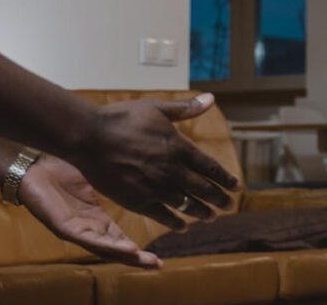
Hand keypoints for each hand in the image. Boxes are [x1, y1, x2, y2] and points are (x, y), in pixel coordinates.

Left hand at [18, 153, 161, 267]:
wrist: (32, 166)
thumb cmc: (60, 168)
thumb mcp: (96, 174)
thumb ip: (115, 176)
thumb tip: (136, 162)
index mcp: (94, 219)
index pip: (119, 238)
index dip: (137, 248)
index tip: (157, 254)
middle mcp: (86, 228)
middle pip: (115, 249)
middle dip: (137, 259)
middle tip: (158, 265)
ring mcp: (75, 230)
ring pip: (104, 249)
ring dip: (127, 257)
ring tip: (146, 261)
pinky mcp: (63, 227)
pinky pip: (89, 240)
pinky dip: (110, 246)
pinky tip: (127, 248)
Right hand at [71, 94, 240, 230]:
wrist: (89, 136)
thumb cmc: (121, 118)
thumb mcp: (156, 108)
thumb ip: (185, 108)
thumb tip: (211, 99)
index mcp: (178, 146)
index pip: (210, 167)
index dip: (225, 178)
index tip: (237, 186)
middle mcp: (171, 170)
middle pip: (203, 189)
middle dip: (219, 198)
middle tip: (229, 205)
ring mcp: (155, 187)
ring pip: (186, 205)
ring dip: (201, 212)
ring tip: (211, 216)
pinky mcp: (137, 200)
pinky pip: (163, 216)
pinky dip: (176, 222)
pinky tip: (183, 227)